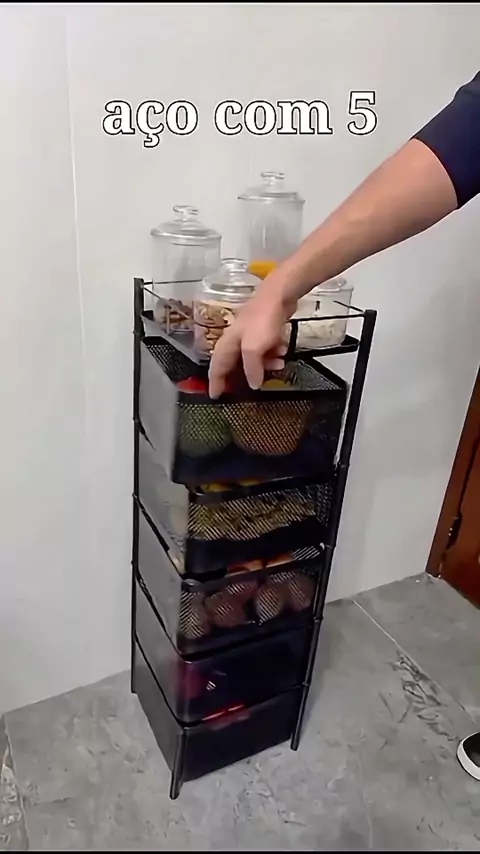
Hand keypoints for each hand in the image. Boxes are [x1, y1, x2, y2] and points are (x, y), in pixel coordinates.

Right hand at [208, 283, 296, 397]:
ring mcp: (249, 335)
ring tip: (279, 365)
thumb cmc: (261, 322)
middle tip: (252, 388)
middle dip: (245, 376)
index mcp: (227, 345)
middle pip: (235, 365)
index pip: (216, 368)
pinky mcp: (263, 330)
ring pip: (254, 358)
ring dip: (266, 364)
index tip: (215, 396)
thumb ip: (252, 368)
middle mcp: (235, 341)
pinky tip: (283, 350)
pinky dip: (273, 352)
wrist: (278, 296)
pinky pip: (266, 349)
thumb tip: (253, 385)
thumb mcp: (254, 349)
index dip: (215, 383)